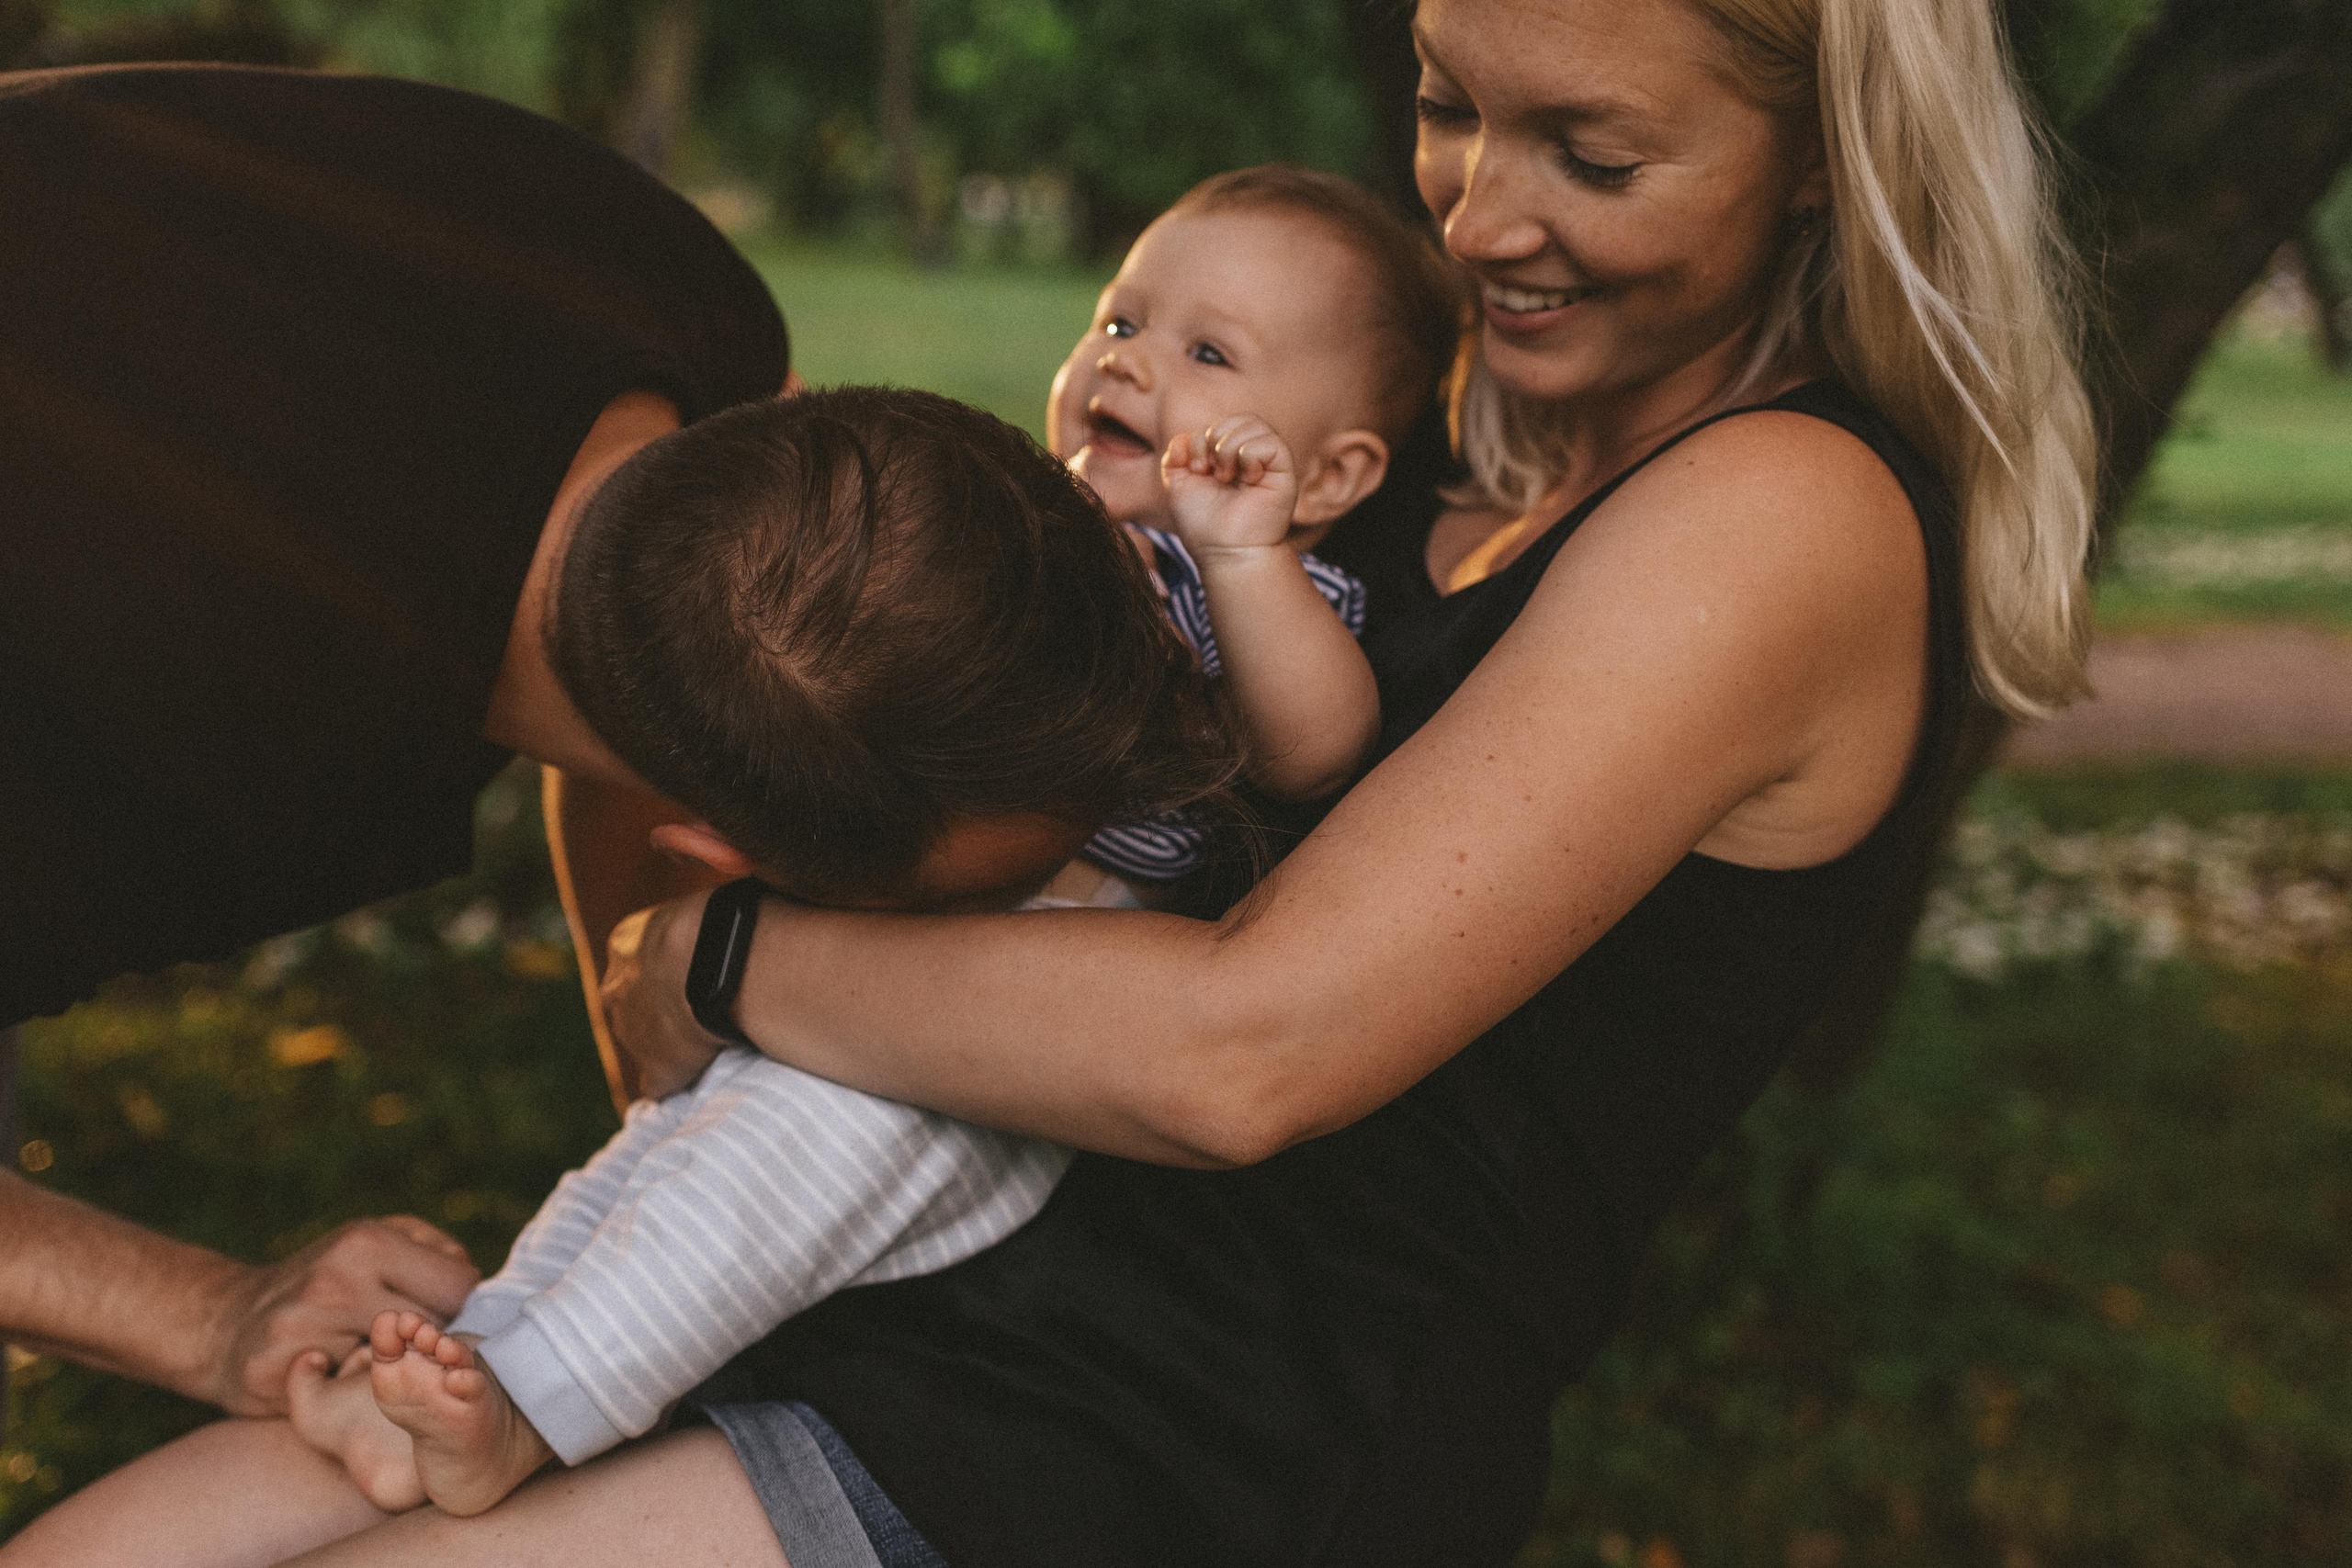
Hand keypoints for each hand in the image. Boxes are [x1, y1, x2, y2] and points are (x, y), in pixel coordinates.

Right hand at [201, 1216, 478, 1416]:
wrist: (226, 1322)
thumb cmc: (325, 1279)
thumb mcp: (375, 1240)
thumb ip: (433, 1249)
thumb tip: (471, 1278)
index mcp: (366, 1243)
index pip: (458, 1287)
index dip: (463, 1306)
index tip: (445, 1315)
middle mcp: (335, 1282)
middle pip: (430, 1332)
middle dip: (433, 1344)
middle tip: (419, 1349)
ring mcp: (302, 1329)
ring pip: (392, 1370)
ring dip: (397, 1373)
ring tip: (379, 1361)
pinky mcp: (277, 1374)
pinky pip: (344, 1399)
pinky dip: (352, 1395)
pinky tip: (341, 1380)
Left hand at [601, 887, 728, 1101]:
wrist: (719, 959)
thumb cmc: (722, 920)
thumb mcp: (699, 906)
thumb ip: (693, 925)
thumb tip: (720, 924)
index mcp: (624, 944)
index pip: (640, 961)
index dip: (671, 968)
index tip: (699, 971)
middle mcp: (615, 990)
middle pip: (633, 1004)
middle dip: (661, 1008)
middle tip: (705, 1006)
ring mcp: (631, 1034)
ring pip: (646, 1043)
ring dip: (671, 1044)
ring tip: (714, 1038)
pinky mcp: (658, 1070)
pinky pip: (662, 1083)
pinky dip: (679, 1081)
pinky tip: (704, 1074)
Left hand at [1160, 415, 1299, 552]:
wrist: (1224, 551)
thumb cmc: (1204, 524)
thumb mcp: (1179, 486)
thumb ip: (1174, 458)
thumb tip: (1183, 437)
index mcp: (1230, 457)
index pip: (1218, 424)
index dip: (1199, 440)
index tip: (1196, 471)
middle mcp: (1252, 456)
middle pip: (1237, 417)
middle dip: (1212, 439)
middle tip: (1210, 472)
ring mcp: (1269, 461)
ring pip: (1253, 423)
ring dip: (1229, 447)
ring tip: (1226, 477)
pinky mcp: (1284, 470)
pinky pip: (1268, 441)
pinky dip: (1249, 456)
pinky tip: (1247, 480)